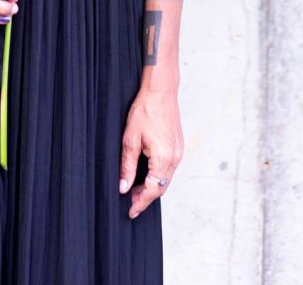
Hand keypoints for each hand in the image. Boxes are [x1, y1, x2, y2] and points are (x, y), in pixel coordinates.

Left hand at [118, 87, 183, 217]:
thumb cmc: (145, 110)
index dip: (141, 203)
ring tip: (135, 189)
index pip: (153, 190)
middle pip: (161, 187)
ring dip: (152, 186)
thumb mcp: (130, 139)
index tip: (131, 212)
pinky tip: (147, 173)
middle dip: (146, 197)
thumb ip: (127, 166)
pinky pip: (169, 168)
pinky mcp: (178, 146)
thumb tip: (123, 187)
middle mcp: (175, 158)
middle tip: (130, 202)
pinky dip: (158, 175)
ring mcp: (179, 152)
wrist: (161, 91)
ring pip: (166, 178)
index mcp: (164, 158)